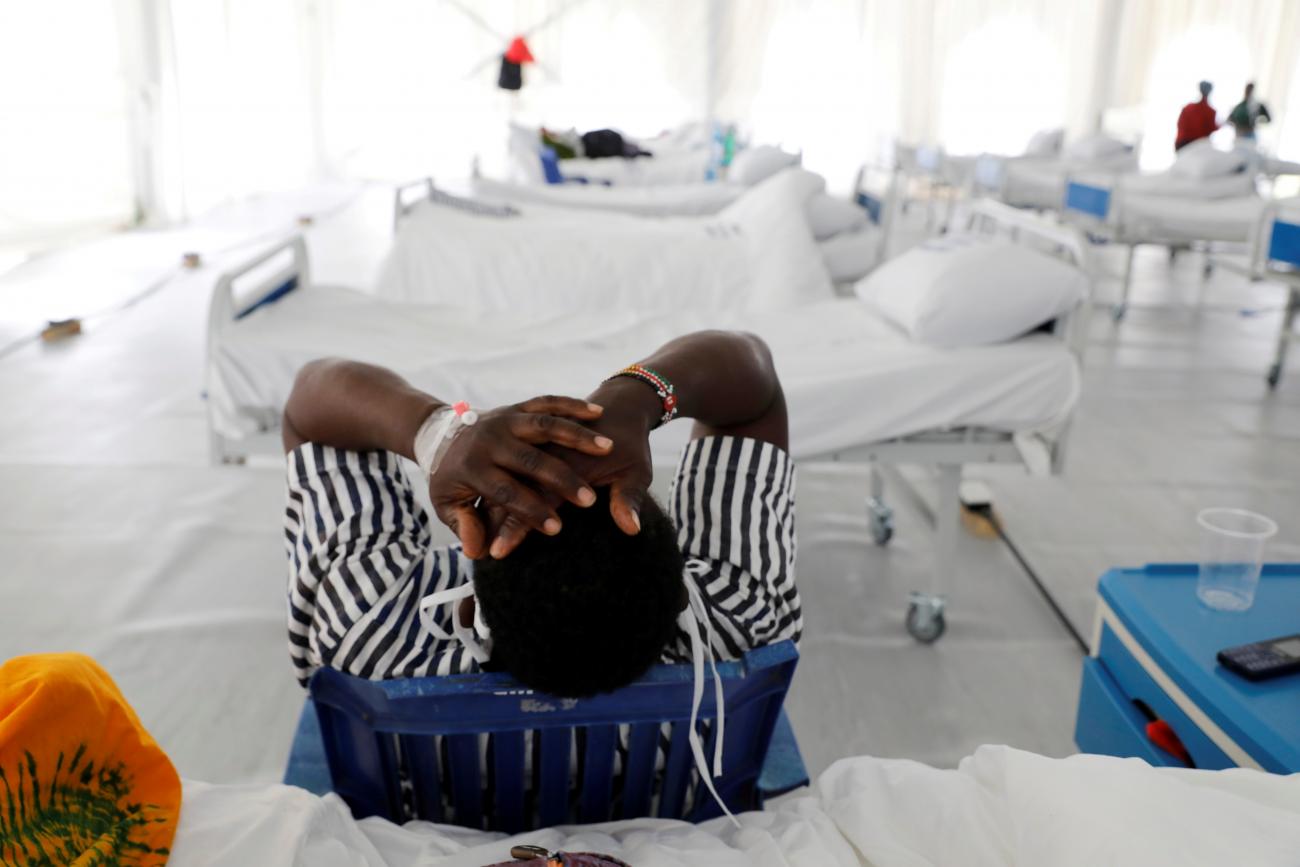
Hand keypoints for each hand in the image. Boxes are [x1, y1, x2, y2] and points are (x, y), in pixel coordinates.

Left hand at [428, 395, 612, 558]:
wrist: (439, 434)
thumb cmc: (450, 478)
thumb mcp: (446, 504)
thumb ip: (464, 527)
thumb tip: (478, 552)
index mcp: (472, 467)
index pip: (504, 493)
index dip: (529, 513)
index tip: (556, 529)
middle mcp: (490, 440)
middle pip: (530, 460)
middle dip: (561, 480)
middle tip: (588, 501)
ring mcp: (505, 419)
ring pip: (544, 425)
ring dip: (576, 435)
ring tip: (606, 447)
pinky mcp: (517, 407)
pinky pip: (548, 402)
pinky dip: (572, 405)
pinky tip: (596, 412)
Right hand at [485, 377, 658, 557]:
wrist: (622, 406)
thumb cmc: (631, 446)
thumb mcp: (637, 472)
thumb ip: (629, 499)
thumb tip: (632, 529)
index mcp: (568, 456)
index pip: (536, 496)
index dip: (516, 525)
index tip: (497, 553)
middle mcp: (539, 443)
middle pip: (508, 486)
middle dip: (494, 520)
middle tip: (482, 553)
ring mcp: (529, 436)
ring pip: (502, 472)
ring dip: (492, 504)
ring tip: (479, 537)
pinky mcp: (527, 437)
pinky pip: (507, 463)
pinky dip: (501, 486)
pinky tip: (492, 514)